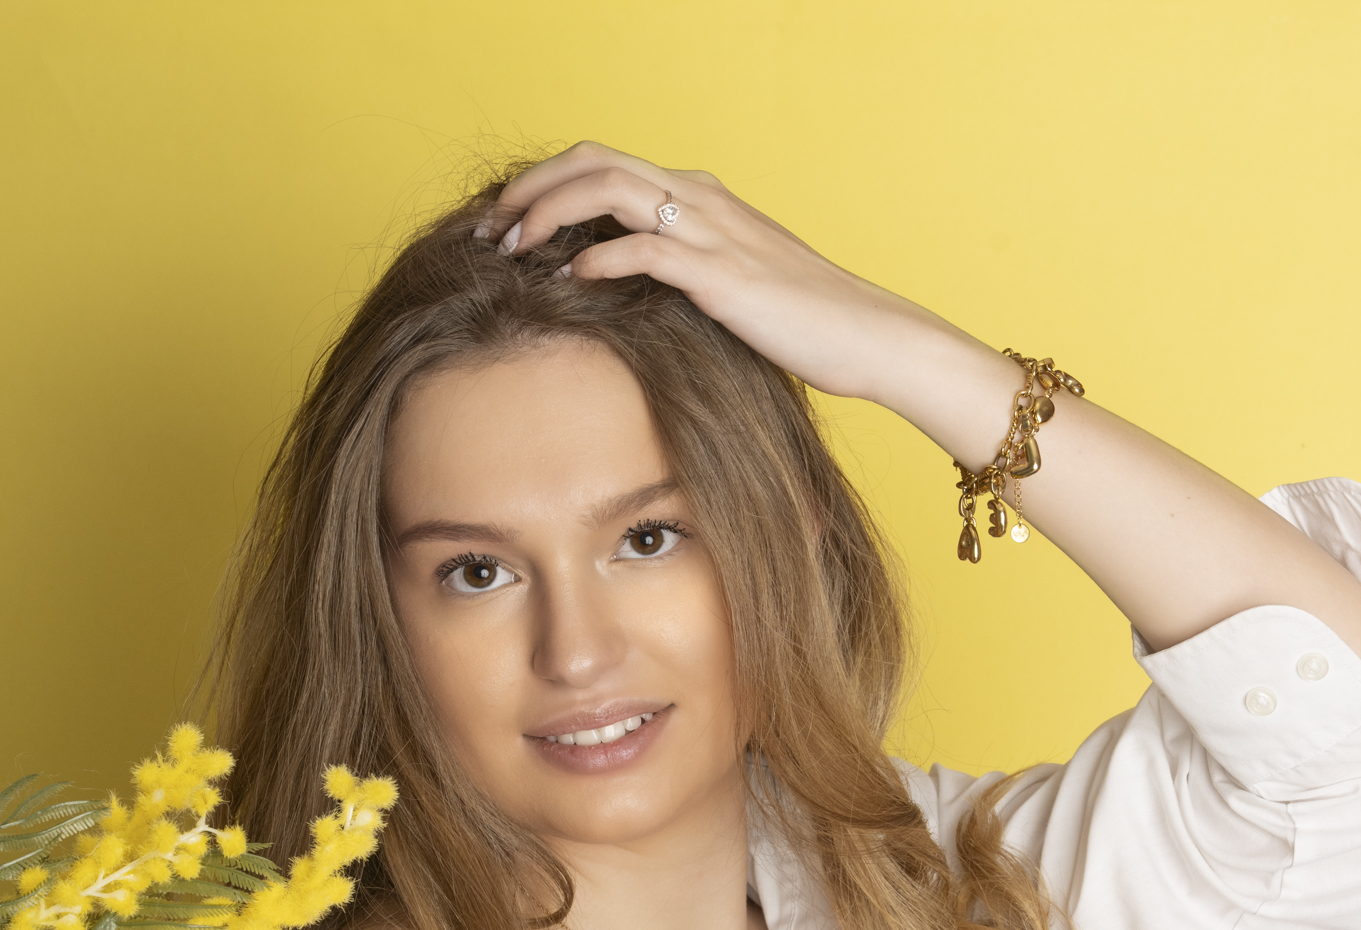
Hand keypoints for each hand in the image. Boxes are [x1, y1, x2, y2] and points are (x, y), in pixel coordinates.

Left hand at [485, 140, 958, 406]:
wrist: (869, 337)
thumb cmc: (805, 324)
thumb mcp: (733, 289)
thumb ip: (684, 276)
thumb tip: (629, 295)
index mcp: (699, 198)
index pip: (605, 164)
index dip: (547, 185)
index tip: (508, 224)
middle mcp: (700, 199)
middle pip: (593, 161)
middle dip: (531, 189)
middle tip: (490, 229)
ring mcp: (712, 232)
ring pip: (608, 189)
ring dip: (550, 214)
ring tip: (515, 249)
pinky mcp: (722, 275)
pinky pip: (645, 250)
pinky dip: (598, 260)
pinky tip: (570, 282)